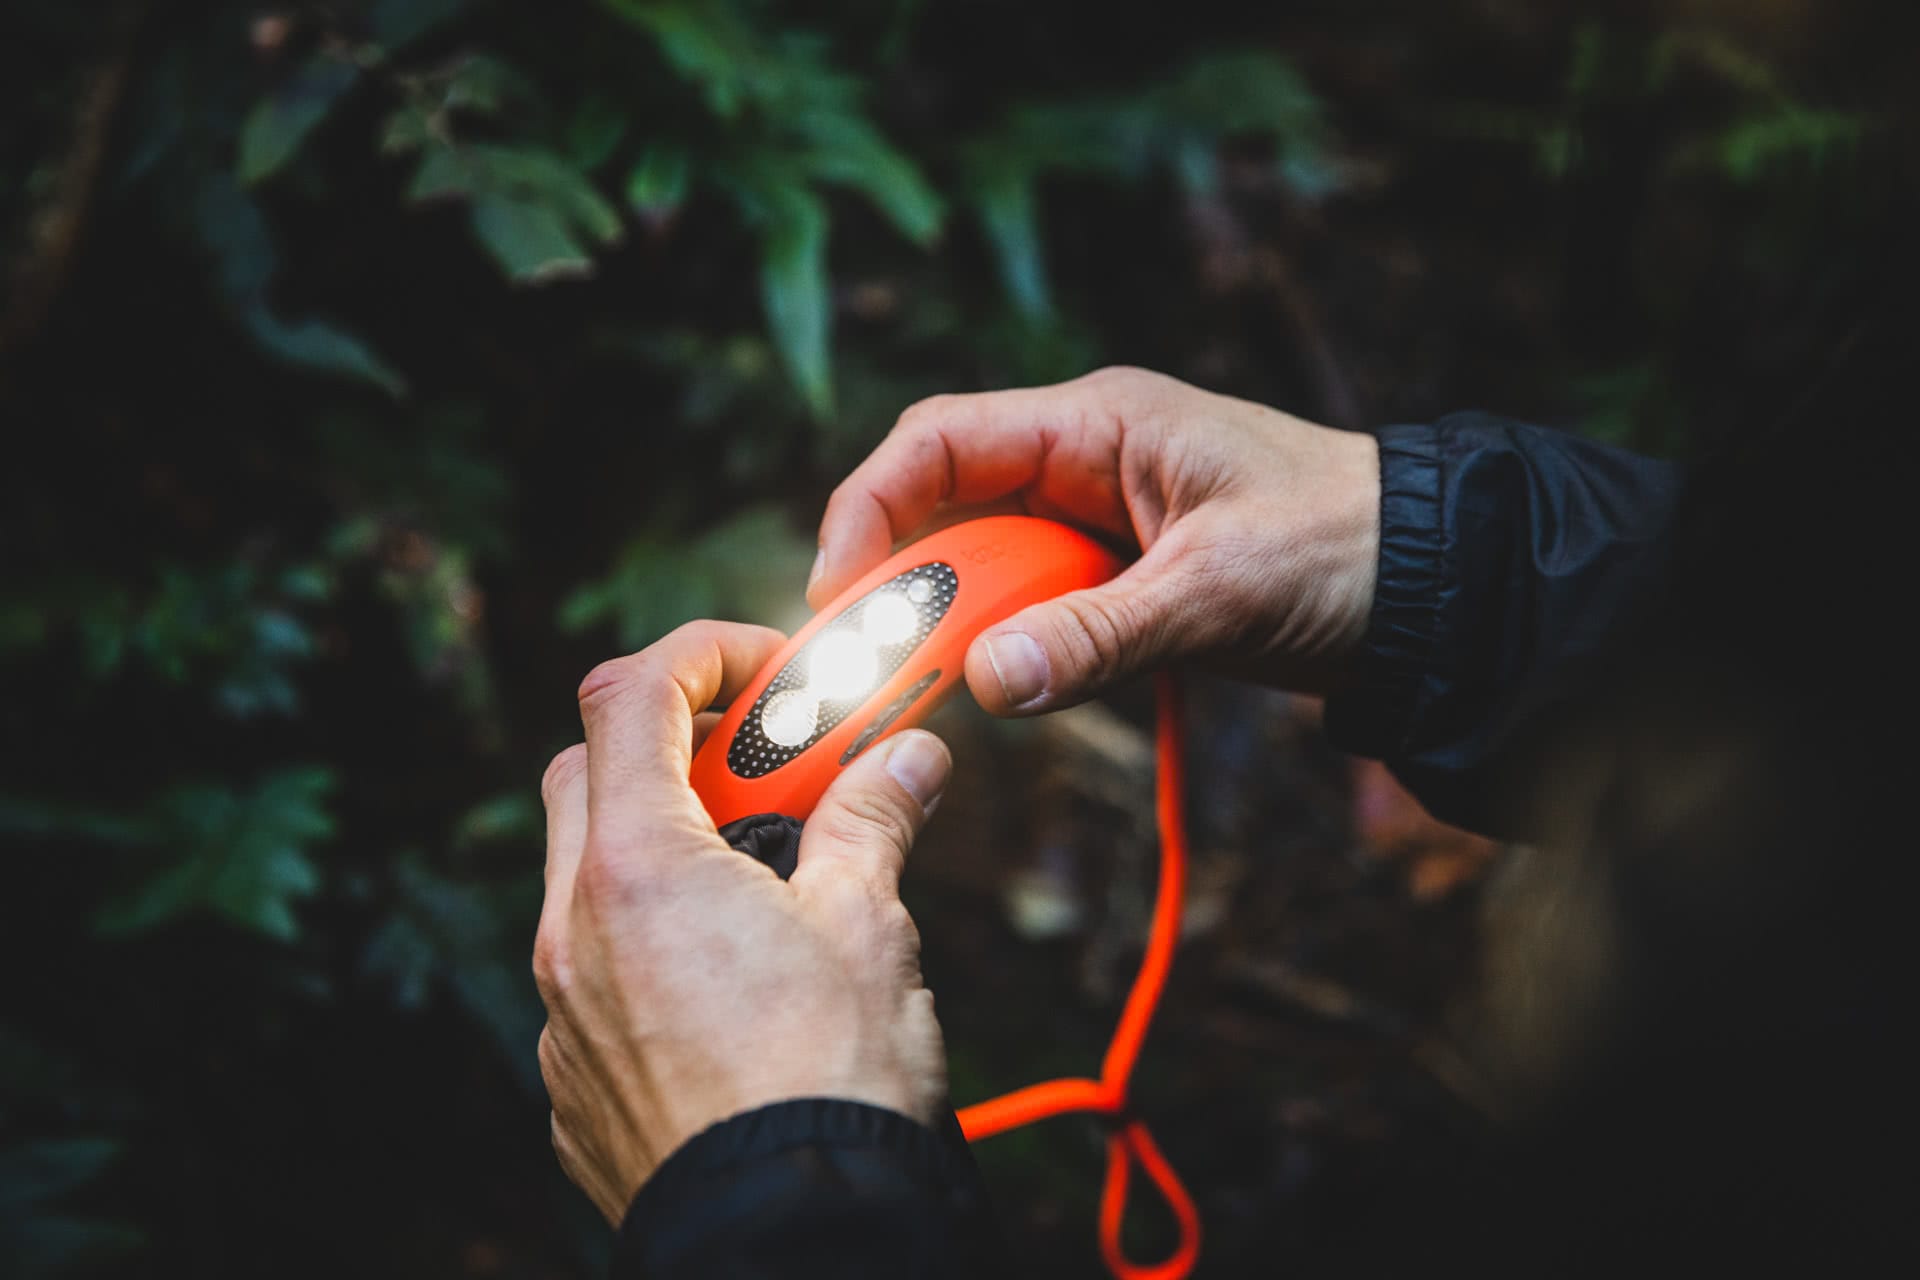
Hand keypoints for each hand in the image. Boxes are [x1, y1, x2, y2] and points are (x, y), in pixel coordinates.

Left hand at [535, 620, 952, 1224]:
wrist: (793, 1239)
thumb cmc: (830, 1081)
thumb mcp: (868, 926)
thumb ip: (873, 821)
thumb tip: (907, 762)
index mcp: (639, 867)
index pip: (629, 696)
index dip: (699, 657)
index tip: (765, 671)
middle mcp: (574, 931)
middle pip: (583, 774)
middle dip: (667, 747)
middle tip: (764, 770)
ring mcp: (564, 1012)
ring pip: (584, 879)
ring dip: (660, 848)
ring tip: (765, 884)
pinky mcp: (573, 1082)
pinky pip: (593, 974)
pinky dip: (649, 941)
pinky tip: (733, 984)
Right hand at [809, 366, 1380, 710]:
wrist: (1435, 586)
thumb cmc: (1346, 546)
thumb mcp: (1221, 590)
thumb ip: (1102, 634)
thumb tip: (987, 680)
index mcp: (1099, 421)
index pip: (940, 442)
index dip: (870, 507)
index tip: (839, 592)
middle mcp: (1085, 460)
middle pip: (947, 508)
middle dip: (903, 582)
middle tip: (873, 665)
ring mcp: (1100, 522)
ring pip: (985, 566)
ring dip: (955, 622)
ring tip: (929, 686)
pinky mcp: (1119, 580)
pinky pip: (1033, 608)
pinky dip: (1007, 647)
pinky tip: (1002, 688)